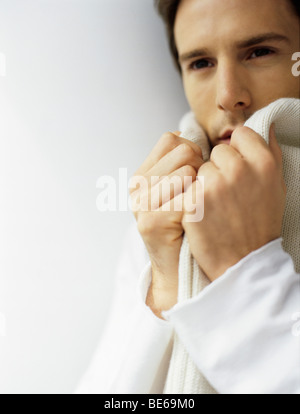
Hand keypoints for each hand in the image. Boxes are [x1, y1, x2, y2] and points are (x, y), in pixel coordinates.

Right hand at [130, 132, 203, 315]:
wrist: (178, 270)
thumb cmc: (187, 226)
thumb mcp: (178, 190)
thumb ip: (179, 162)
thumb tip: (188, 136)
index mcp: (142, 175)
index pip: (171, 139)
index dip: (191, 153)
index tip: (194, 177)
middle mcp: (137, 186)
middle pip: (183, 151)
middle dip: (199, 170)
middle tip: (196, 197)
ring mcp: (141, 203)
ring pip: (187, 171)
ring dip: (199, 189)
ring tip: (194, 209)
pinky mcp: (151, 221)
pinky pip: (188, 195)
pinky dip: (198, 207)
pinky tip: (194, 222)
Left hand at [182, 125, 285, 281]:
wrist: (244, 261)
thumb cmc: (261, 223)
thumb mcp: (276, 186)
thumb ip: (270, 151)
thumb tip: (266, 124)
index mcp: (263, 162)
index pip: (240, 135)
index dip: (237, 152)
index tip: (237, 171)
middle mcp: (239, 169)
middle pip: (217, 151)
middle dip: (219, 168)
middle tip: (226, 194)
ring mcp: (214, 185)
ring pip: (199, 168)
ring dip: (203, 183)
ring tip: (215, 206)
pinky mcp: (194, 200)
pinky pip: (188, 186)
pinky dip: (191, 198)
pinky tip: (203, 214)